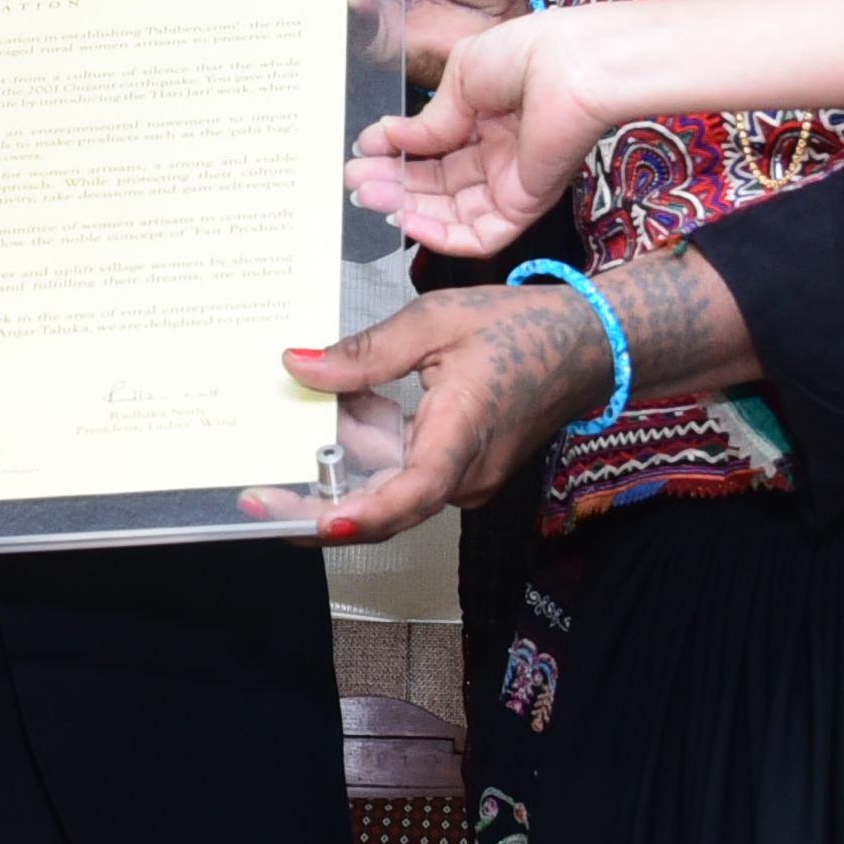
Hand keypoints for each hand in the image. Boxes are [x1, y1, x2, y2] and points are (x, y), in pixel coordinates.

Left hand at [281, 285, 602, 542]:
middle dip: (317, 502)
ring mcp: (462, 478)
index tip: (316, 522)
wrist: (587, 344)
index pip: (410, 495)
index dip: (361, 515)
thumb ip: (364, 353)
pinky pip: (404, 471)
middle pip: (382, 505)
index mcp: (462, 438)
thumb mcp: (435, 321)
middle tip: (255, 497)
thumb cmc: (522, 329)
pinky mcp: (458, 470)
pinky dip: (372, 448)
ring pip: (388, 487)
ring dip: (345, 461)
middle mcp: (464, 475)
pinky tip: (351, 408)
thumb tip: (298, 366)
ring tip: (301, 423)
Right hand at [352, 6, 614, 257]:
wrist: (573, 66)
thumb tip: (391, 137)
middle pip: (437, 183)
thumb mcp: (462, 76)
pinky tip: (406, 220)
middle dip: (394, 183)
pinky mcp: (523, 205)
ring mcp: (511, 181)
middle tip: (356, 179)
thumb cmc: (529, 53)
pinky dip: (440, 235)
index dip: (398, 151)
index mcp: (489, 115)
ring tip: (369, 195)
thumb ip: (429, 118)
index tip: (365, 149)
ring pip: (450, 212)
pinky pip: (477, 234)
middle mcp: (499, 151)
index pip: (435, 147)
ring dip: (407, 208)